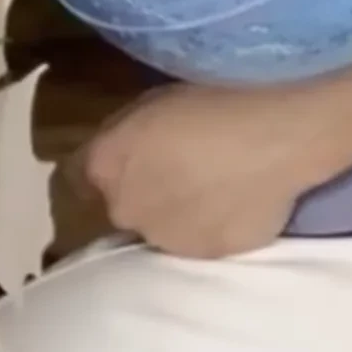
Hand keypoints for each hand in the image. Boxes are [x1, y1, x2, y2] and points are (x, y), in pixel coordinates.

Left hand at [78, 83, 318, 259]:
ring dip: (180, 213)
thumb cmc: (215, 95)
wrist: (275, 131)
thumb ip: (128, 136)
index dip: (109, 165)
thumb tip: (128, 152)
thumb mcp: (153, 100)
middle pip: (123, 205)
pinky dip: (217, 225)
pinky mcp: (208, 256)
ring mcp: (166, 238)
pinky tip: (241, 199)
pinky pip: (205, 240)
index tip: (132, 156)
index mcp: (103, 163)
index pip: (76, 178)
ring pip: (164, 229)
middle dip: (145, 191)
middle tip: (183, 168)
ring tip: (218, 186)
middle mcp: (124, 209)